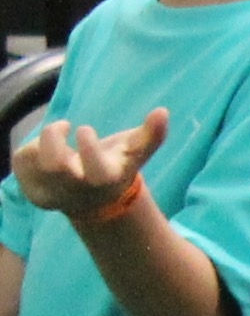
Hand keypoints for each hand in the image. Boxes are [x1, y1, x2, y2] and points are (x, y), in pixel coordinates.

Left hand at [11, 109, 165, 219]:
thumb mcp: (134, 153)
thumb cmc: (115, 168)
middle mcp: (77, 190)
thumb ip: (151, 135)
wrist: (95, 204)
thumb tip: (162, 111)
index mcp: (104, 179)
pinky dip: (28, 150)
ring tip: (56, 141)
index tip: (84, 129)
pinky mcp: (32, 191)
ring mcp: (52, 193)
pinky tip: (43, 152)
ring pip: (33, 160)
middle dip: (52, 138)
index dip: (88, 147)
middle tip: (62, 127)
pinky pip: (20, 162)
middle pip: (55, 166)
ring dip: (41, 142)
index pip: (95, 171)